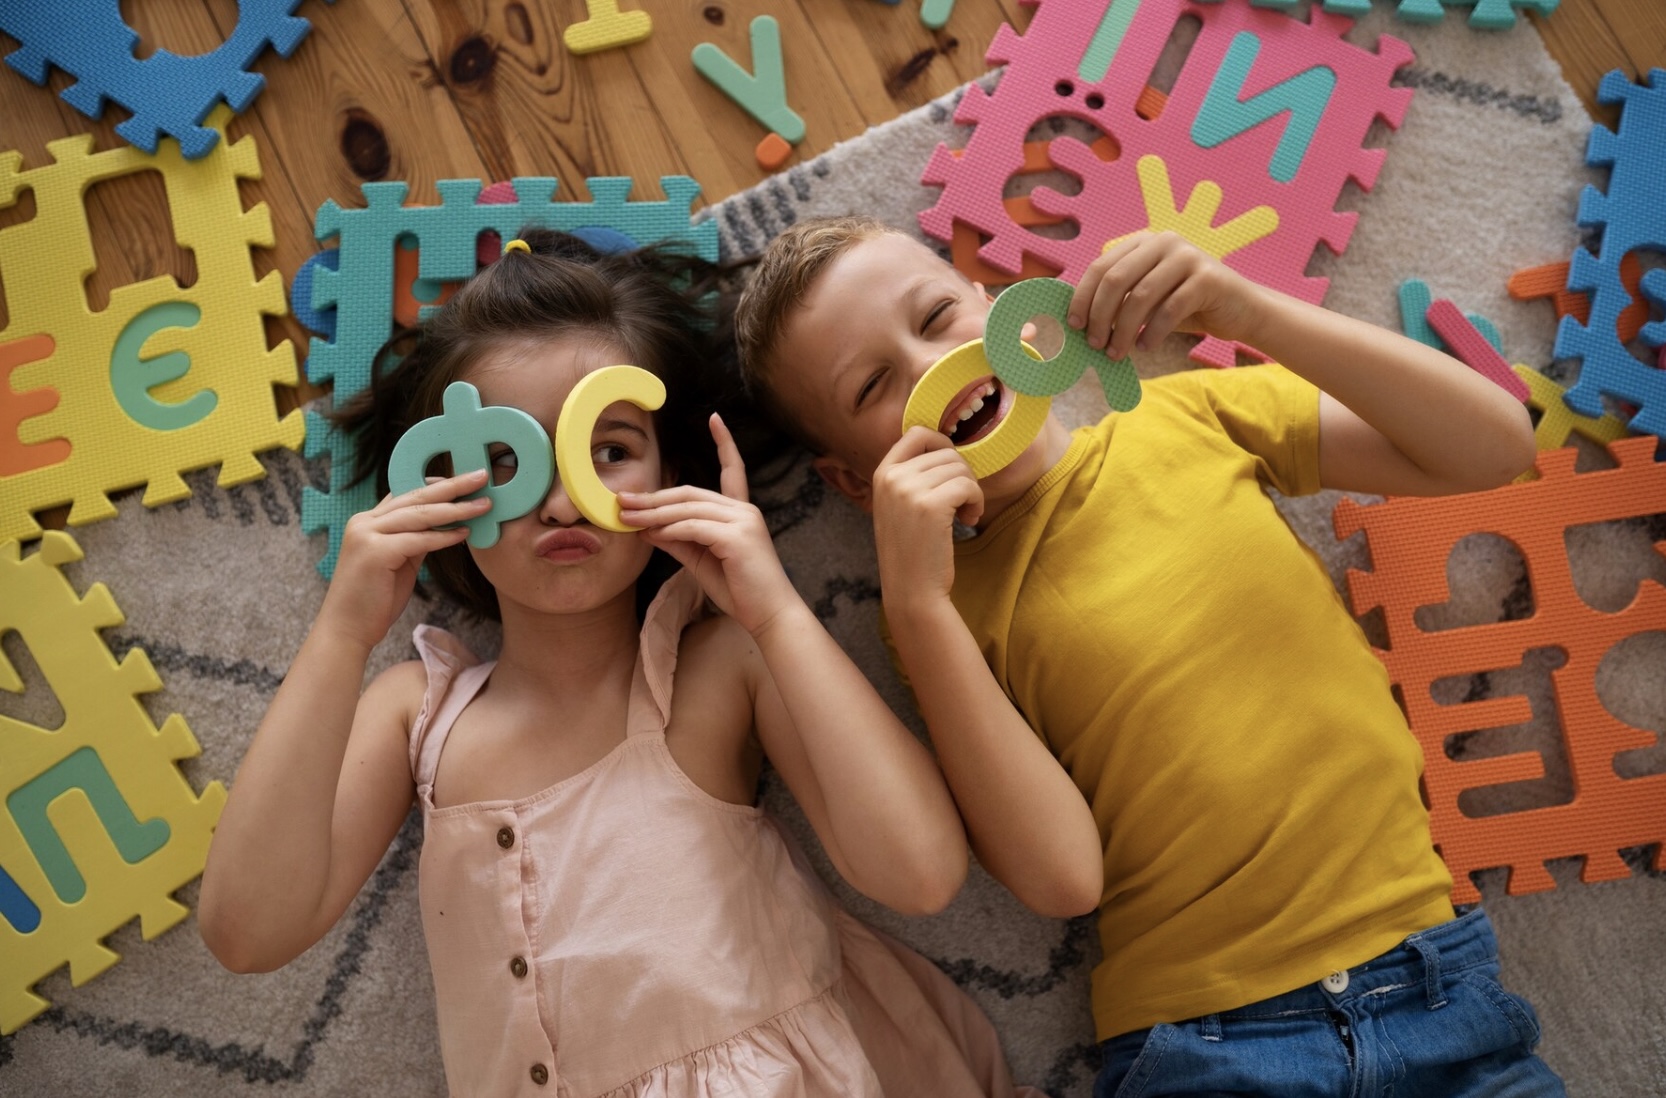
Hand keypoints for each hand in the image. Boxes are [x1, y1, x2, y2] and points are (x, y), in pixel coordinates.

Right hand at [320, 469, 489, 649]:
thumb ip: (416, 540)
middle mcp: (364, 522)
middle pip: (416, 497)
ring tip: (484, 504)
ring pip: (419, 515)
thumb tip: (446, 525)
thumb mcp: (400, 562)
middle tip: (481, 475)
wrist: (347, 630)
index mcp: (367, 521)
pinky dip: (443, 536)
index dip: (437, 485)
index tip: (465, 479)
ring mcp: (366, 535)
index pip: (406, 494)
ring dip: (455, 509)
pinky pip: (417, 540)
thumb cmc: (375, 600)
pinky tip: (465, 533)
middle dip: (452, 486)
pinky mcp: (375, 552)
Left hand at [617, 415, 799, 635]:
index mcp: (741, 512)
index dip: (725, 444)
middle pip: (691, 493)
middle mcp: (745, 510)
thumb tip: (645, 528)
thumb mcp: (701, 561)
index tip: (715, 419)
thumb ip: (676, 541)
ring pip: (689, 508)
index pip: (733, 470)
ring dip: (654, 513)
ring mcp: (743, 522)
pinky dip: (670, 529)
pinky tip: (652, 534)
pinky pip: (694, 527)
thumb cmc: (739, 590)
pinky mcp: (738, 538)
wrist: (768, 614)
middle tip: (622, 501)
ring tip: (627, 518)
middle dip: (654, 497)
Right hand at [871, 427, 982, 610]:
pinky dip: (977, 502)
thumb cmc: (912, 550)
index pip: (917, 433)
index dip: (942, 445)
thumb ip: (911, 477)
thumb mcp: (898, 506)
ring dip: (971, 491)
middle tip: (961, 504)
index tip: (952, 471)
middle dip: (962, 475)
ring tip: (964, 515)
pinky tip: (968, 521)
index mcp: (882, 473)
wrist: (911, 590)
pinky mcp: (931, 505)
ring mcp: (909, 490)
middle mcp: (892, 477)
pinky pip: (968, 486)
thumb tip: (946, 447)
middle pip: (946, 452)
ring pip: (960, 468)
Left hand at [1066, 231, 1262, 358]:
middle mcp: (1164, 241)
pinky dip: (1152, 333)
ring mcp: (1188, 256)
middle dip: (1100, 316)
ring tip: (1116, 353)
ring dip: (1123, 330)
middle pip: (1116, 279)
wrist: (1240, 310)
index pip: (1101, 266)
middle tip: (1094, 344)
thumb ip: (1120, 300)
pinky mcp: (1208, 278)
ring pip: (1141, 296)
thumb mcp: (1148, 299)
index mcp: (1144, 241)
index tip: (1074, 325)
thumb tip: (1080, 320)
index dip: (1083, 297)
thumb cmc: (1187, 307)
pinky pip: (1169, 309)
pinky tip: (1146, 347)